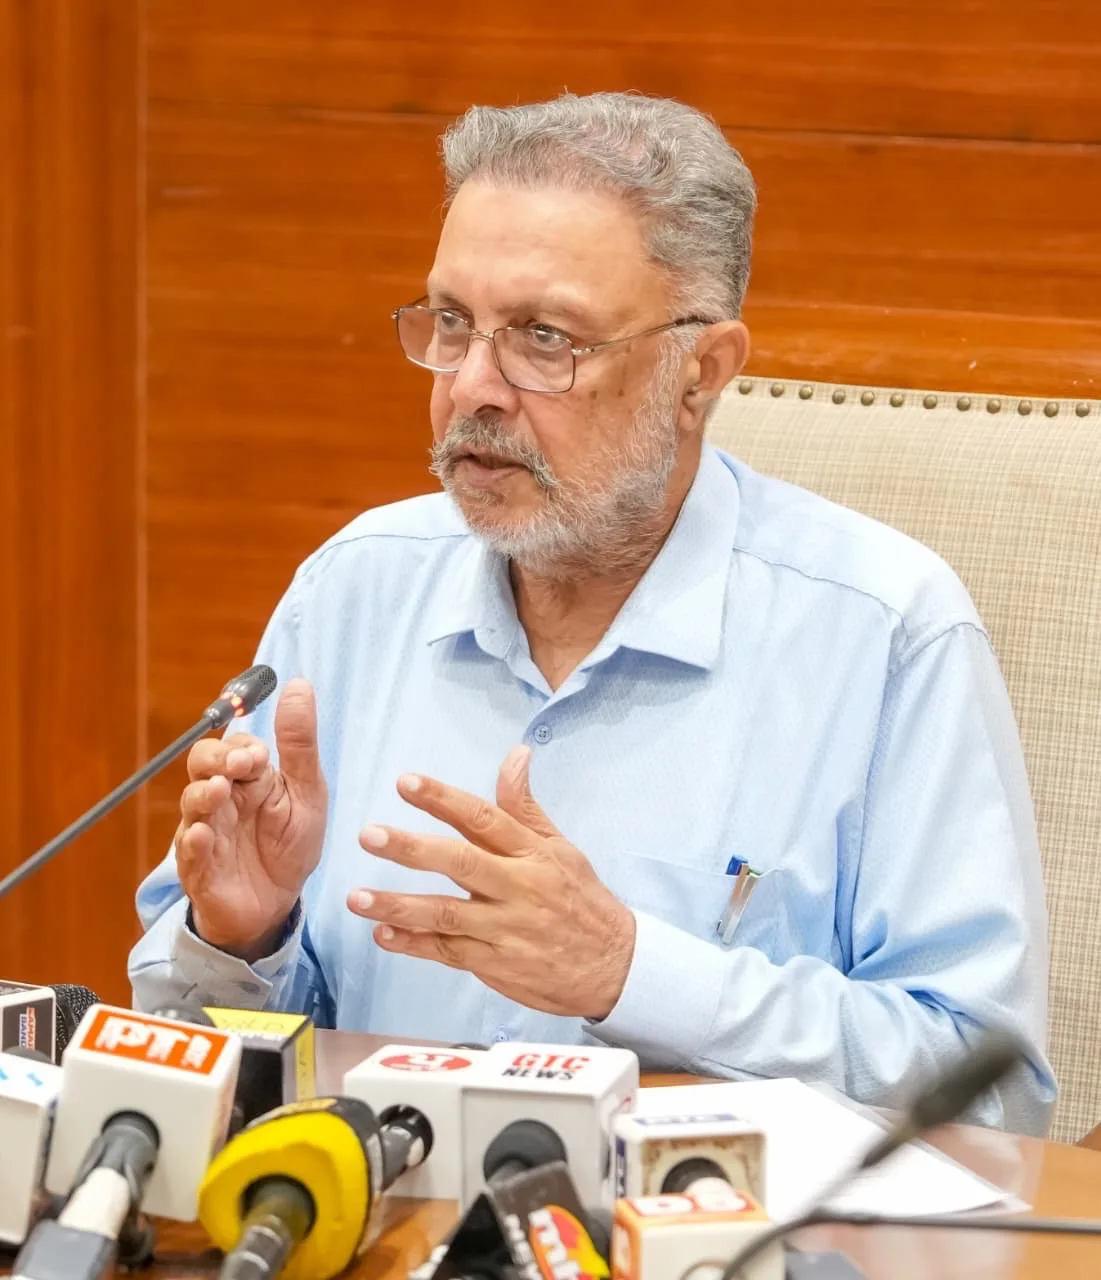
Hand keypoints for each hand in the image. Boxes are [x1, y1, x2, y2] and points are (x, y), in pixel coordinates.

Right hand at [174, 678, 327, 961]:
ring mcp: (205, 832)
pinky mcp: (199, 870)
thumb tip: (299, 685)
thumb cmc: (290, 843)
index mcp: (248, 777)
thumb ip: (299, 743)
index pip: (234, 746)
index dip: (243, 747)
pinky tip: (201, 834)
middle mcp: (221, 799)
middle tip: (240, 765)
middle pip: (202, 765)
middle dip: (217, 761)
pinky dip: (192, 842)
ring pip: (191, 804)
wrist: (278, 903)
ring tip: (218, 792)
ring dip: (202, 795)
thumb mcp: (306, 792)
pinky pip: (188, 852)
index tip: (260, 755)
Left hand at [347, 746, 635, 1020]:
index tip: (406, 782)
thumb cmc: (582, 901)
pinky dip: (414, 945)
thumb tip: (515, 755)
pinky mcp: (495, 964)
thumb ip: (525, 807)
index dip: (443, 799)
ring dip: (398, 905)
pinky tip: (383, 934)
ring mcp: (505, 929)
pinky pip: (448, 952)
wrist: (614, 967)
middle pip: (460, 863)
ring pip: (446, 914)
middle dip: (412, 849)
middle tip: (369, 835)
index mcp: (532, 854)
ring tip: (356, 897)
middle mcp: (517, 888)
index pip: (483, 818)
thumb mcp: (561, 848)